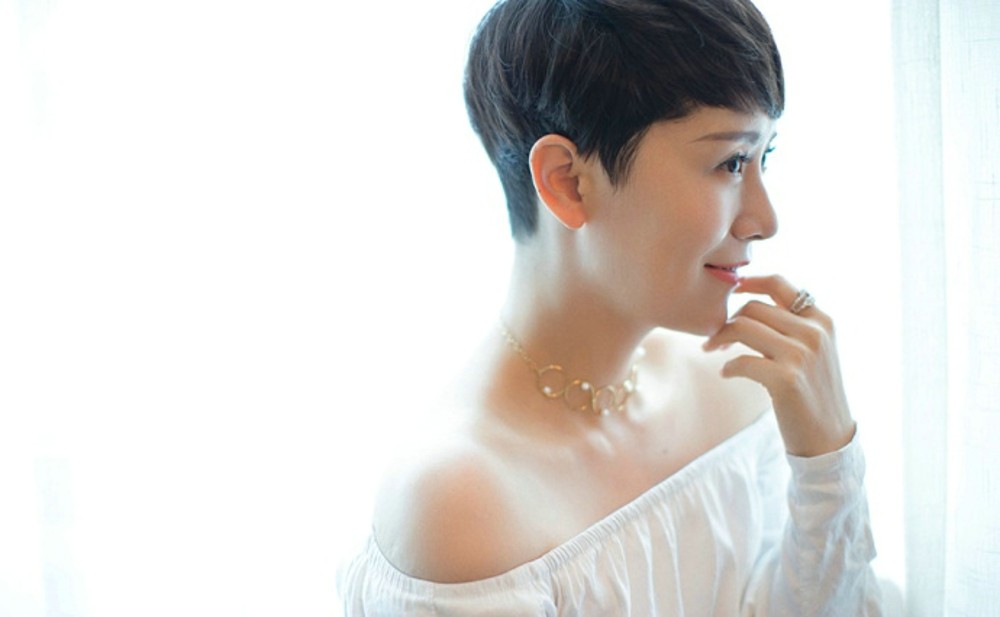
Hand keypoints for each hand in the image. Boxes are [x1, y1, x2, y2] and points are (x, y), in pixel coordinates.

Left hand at [702, 275, 855, 456]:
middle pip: (753, 307)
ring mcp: (802, 355)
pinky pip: (742, 360)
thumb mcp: (813, 351)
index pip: (779, 284)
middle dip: (726, 320)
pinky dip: (728, 367)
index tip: (729, 291)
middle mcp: (814, 332)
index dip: (748, 282)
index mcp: (822, 320)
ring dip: (719, 339)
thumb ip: (791, 326)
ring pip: (743, 328)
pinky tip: (726, 374)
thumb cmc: (813, 393)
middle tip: (715, 339)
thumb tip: (748, 307)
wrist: (829, 439)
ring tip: (712, 351)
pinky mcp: (787, 379)